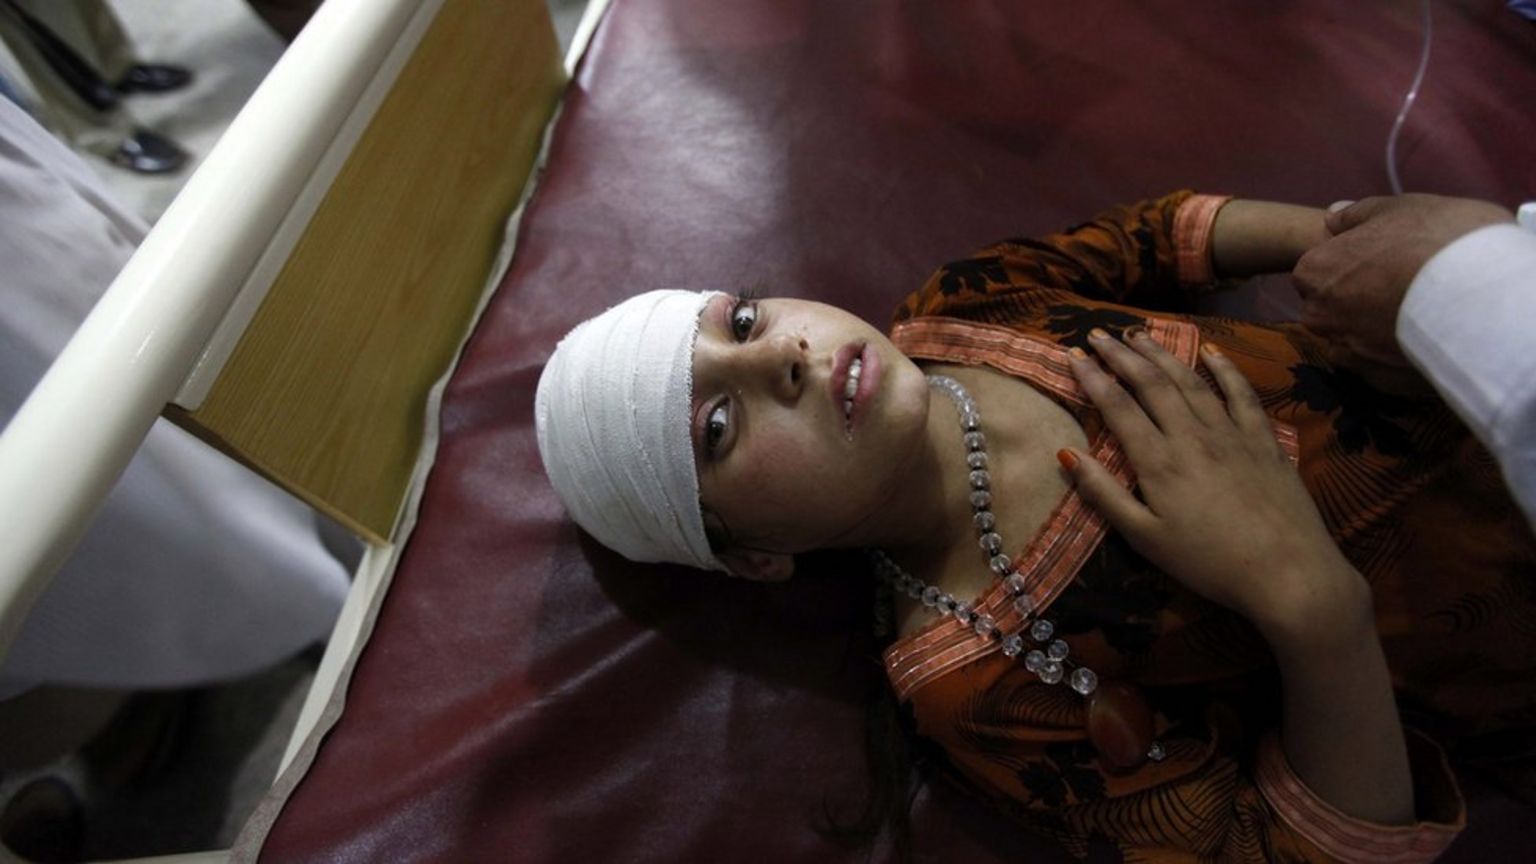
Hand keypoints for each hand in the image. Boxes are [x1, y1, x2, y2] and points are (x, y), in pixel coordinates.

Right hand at [1063, 330, 1368, 641]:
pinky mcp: (1263, 440)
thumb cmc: (1209, 562)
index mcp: (1158, 460)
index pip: (1118, 406)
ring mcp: (1231, 433)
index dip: (1093, 378)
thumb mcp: (1146, 539)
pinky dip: (1224, 369)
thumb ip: (1105, 495)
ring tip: (1140, 334)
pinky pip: (1241, 393)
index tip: (1073, 356)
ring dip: (1162, 354)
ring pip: (1191, 381)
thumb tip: (1067, 455)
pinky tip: (1211, 353)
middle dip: (1121, 355)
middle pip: (1151, 383)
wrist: (1288, 572)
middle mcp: (1192, 435)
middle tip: (1099, 333)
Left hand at [1292, 194, 1511, 366]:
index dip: (1351, 265)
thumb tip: (1333, 217)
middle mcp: (1320, 315)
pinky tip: (1420, 342)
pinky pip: (1376, 367)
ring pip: (1351, 339)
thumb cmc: (1438, 240)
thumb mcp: (1399, 208)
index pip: (1318, 270)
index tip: (1384, 261)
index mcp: (1316, 270)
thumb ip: (1359, 214)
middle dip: (1357, 300)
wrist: (1483, 297)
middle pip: (1331, 307)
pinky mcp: (1376, 380)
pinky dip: (1391, 357)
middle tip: (1403, 287)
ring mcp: (1347, 351)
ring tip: (1417, 315)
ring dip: (1374, 330)